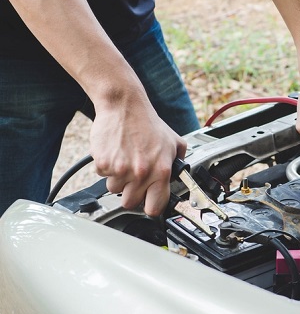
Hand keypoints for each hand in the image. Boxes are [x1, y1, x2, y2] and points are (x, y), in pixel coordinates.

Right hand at [90, 86, 185, 216]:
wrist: (125, 106)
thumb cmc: (148, 124)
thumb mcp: (173, 142)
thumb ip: (179, 162)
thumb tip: (182, 177)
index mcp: (161, 171)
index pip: (154, 207)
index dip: (150, 206)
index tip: (148, 202)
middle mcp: (141, 173)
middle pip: (130, 203)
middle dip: (131, 192)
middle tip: (134, 177)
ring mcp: (121, 170)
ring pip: (114, 190)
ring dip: (118, 179)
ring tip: (125, 161)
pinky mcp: (103, 163)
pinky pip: (103, 176)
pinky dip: (107, 167)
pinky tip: (115, 153)